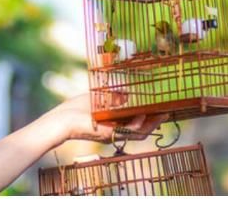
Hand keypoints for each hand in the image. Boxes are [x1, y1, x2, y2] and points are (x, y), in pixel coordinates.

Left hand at [45, 93, 168, 142]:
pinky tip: (142, 114)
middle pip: (142, 130)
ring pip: (139, 133)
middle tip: (166, 111)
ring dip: (151, 123)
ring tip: (161, 113)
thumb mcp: (100, 99)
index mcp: (114, 125)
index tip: (159, 108)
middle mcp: (116, 132)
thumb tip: (128, 91)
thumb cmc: (76, 110)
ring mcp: (113, 135)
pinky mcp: (109, 135)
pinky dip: (137, 123)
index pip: (136, 123)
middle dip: (155, 121)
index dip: (149, 117)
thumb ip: (114, 97)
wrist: (62, 120)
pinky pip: (128, 131)